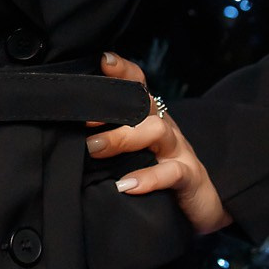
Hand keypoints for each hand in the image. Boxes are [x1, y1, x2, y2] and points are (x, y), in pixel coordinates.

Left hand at [85, 52, 230, 235]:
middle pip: (145, 104)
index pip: (139, 86)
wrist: (202, 207)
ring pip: (157, 130)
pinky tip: (126, 185)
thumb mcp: (134, 155)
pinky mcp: (190, 177)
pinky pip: (171, 172)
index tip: (102, 61)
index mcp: (150, 119)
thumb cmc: (159, 176)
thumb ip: (108, 142)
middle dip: (112, 109)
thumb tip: (66, 137)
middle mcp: (166, 129)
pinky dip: (149, 178)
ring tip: (96, 148)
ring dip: (124, 138)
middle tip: (82, 121)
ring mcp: (179, 151)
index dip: (123, 71)